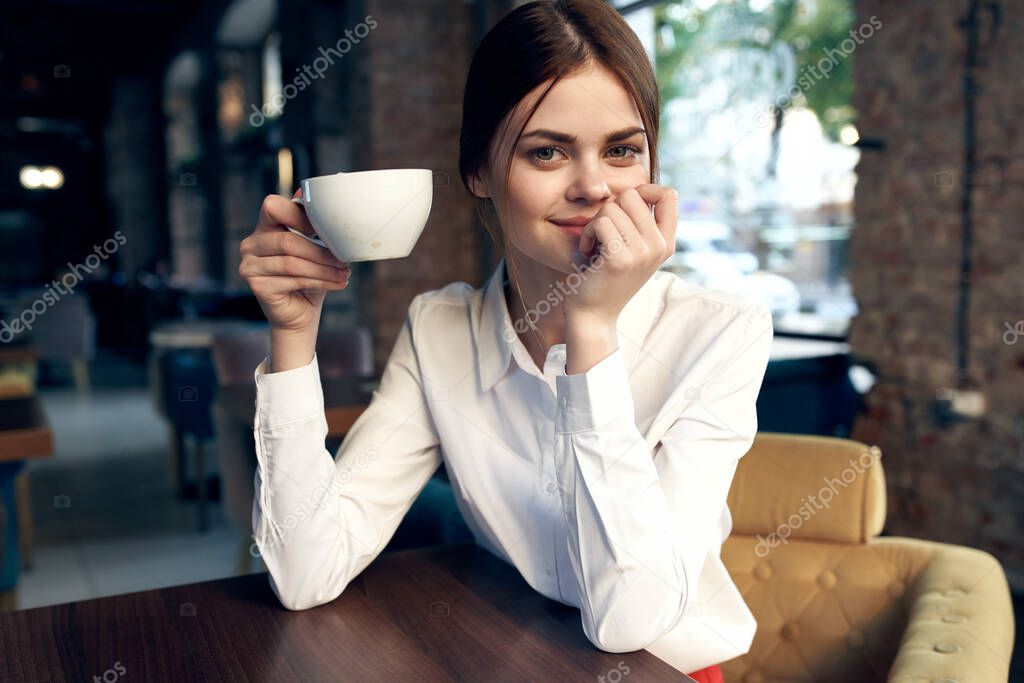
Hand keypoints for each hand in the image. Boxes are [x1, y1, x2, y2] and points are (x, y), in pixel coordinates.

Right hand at [239, 189, 351, 334]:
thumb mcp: (315, 248)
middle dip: (321, 252)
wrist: (300, 314)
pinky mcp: (256, 285)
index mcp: (264, 227)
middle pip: (288, 240)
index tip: (323, 229)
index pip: (273, 206)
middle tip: (343, 261)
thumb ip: (314, 225)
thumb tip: (320, 193)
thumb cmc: (309, 278)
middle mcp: (251, 243)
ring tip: (344, 274)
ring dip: (324, 269)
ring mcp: (249, 265)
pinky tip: (337, 283)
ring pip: (292, 262)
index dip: (298, 214)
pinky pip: (293, 279)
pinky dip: (320, 281)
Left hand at [566, 183, 677, 323]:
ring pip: (612, 207)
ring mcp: (642, 253)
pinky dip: (587, 235)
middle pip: (632, 195)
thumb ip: (641, 223)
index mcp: (666, 242)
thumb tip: (636, 189)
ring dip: (594, 224)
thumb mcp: (634, 249)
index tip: (625, 207)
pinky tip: (587, 252)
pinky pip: (600, 223)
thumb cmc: (606, 276)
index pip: (670, 195)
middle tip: (603, 232)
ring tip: (594, 245)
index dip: (645, 189)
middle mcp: (659, 247)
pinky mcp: (620, 259)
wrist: (594, 314)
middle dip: (610, 208)